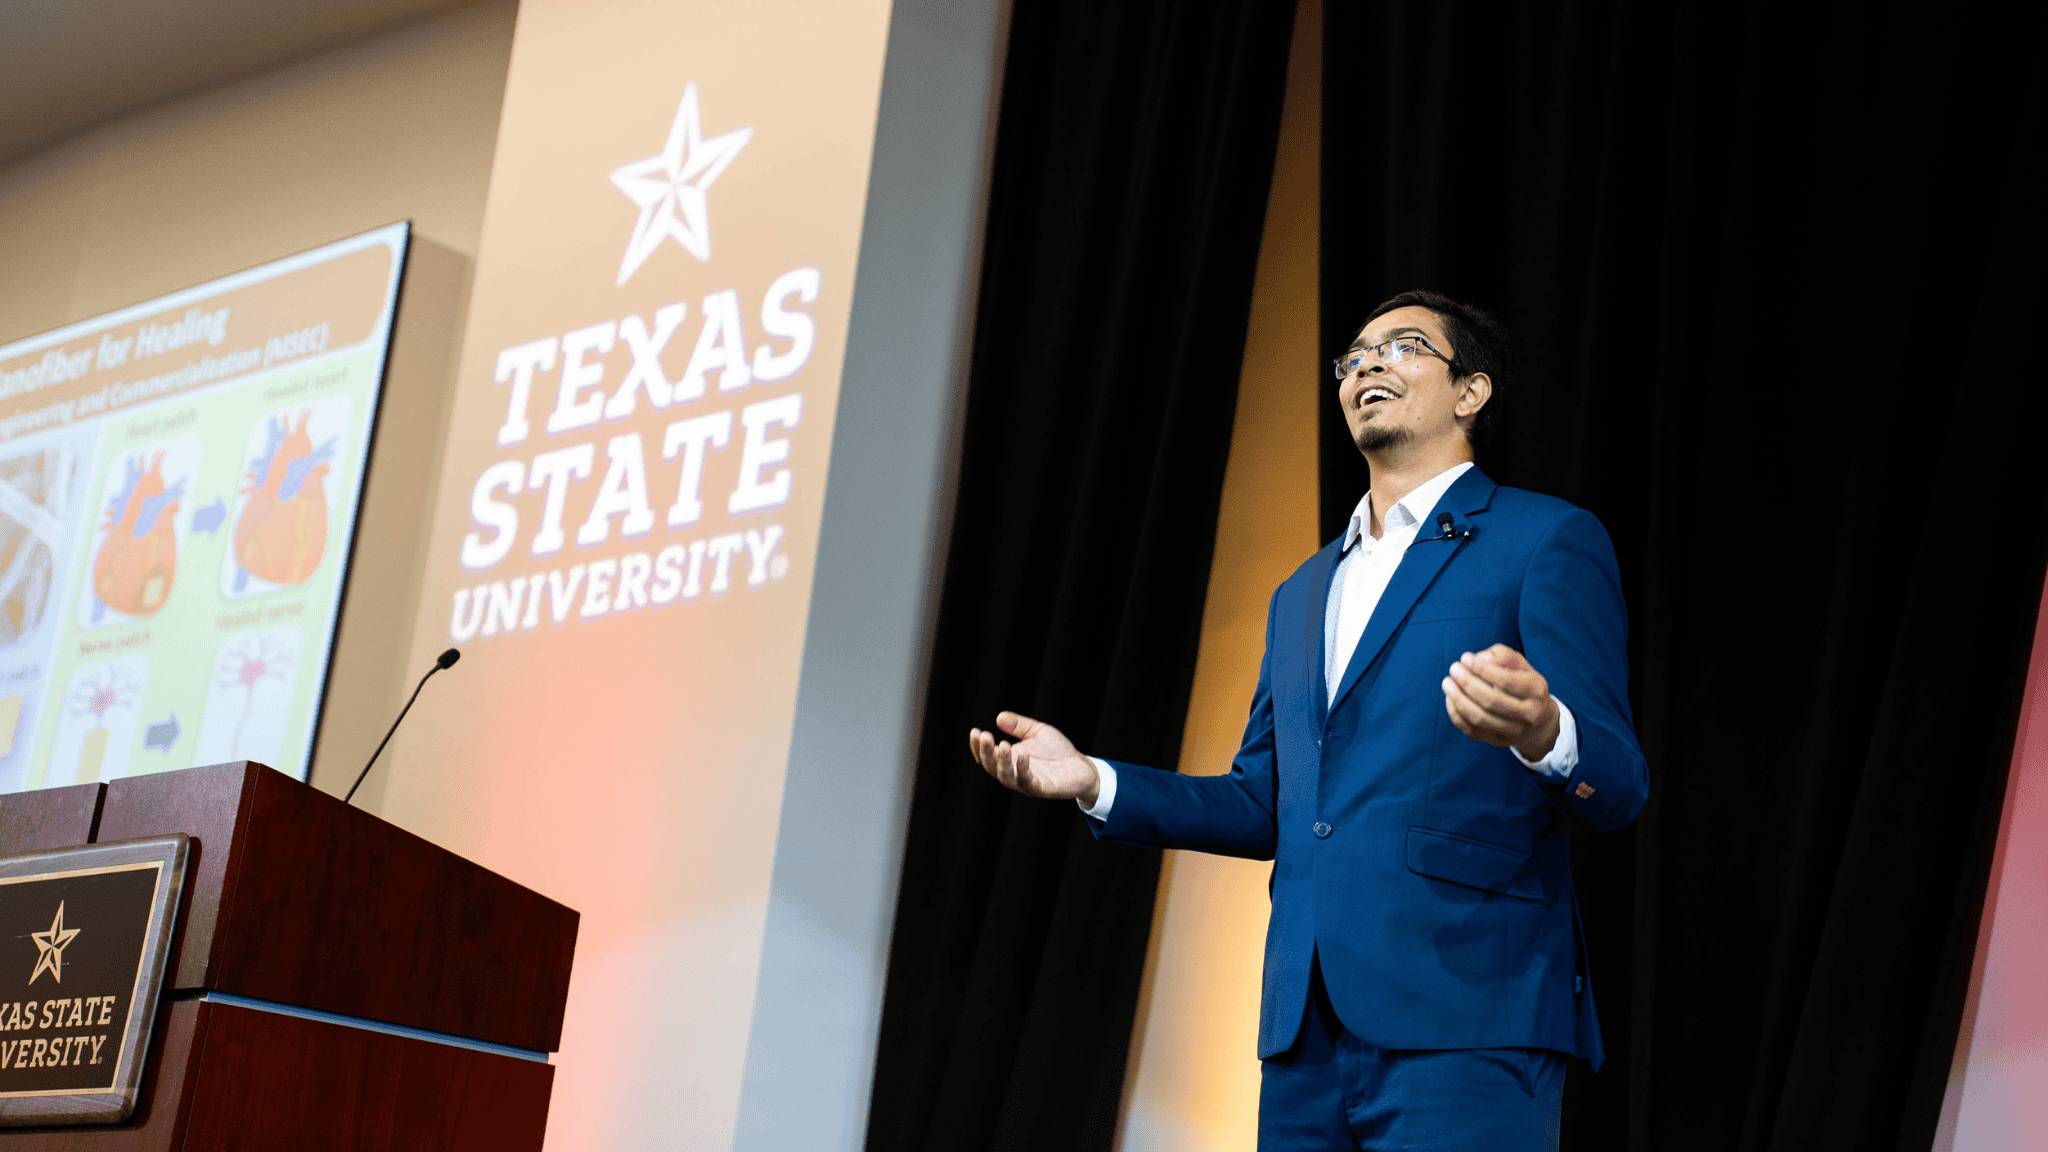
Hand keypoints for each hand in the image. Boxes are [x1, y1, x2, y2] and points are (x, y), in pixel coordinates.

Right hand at [967, 711, 1099, 805]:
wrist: (1081, 766)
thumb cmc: (1057, 750)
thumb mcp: (1036, 731)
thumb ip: (1018, 725)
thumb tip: (999, 717)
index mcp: (1009, 760)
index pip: (987, 756)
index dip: (978, 746)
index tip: (975, 731)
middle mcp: (1013, 773)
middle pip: (992, 766)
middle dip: (986, 752)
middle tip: (984, 736)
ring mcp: (1026, 782)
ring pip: (1006, 777)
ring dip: (1001, 762)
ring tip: (1002, 745)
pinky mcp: (1041, 788)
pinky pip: (1027, 781)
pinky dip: (1022, 769)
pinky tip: (1022, 755)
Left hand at [1442, 644, 1560, 760]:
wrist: (1537, 719)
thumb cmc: (1522, 682)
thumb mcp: (1519, 664)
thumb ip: (1501, 656)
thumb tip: (1479, 659)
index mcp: (1536, 690)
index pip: (1506, 680)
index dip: (1482, 669)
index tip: (1465, 657)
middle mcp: (1530, 714)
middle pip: (1492, 701)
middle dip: (1467, 683)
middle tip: (1453, 669)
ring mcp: (1515, 732)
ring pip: (1480, 719)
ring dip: (1458, 699)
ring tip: (1447, 683)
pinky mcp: (1499, 742)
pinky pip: (1472, 731)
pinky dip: (1457, 715)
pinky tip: (1450, 699)